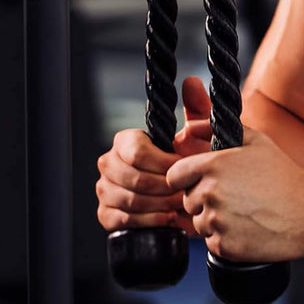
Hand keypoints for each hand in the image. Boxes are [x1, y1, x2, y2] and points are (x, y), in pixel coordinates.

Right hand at [96, 76, 212, 235]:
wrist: (186, 189)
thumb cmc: (192, 157)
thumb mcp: (199, 132)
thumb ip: (197, 107)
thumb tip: (191, 82)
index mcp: (126, 141)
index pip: (137, 151)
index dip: (163, 162)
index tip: (184, 167)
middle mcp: (108, 163)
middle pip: (133, 179)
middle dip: (165, 187)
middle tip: (187, 190)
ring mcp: (104, 189)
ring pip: (129, 200)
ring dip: (160, 205)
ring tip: (181, 203)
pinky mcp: (106, 214)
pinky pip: (121, 221)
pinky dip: (148, 221)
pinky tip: (168, 218)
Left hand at [167, 127, 303, 261]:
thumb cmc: (285, 175)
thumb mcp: (257, 141)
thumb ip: (217, 130)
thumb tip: (190, 127)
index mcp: (215, 165)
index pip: (174, 175)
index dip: (187, 178)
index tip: (202, 180)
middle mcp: (211, 193)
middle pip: (187, 200)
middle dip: (205, 199)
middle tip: (235, 196)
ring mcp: (217, 221)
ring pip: (199, 222)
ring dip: (215, 219)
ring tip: (245, 211)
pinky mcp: (224, 246)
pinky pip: (211, 242)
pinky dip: (226, 238)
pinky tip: (248, 227)